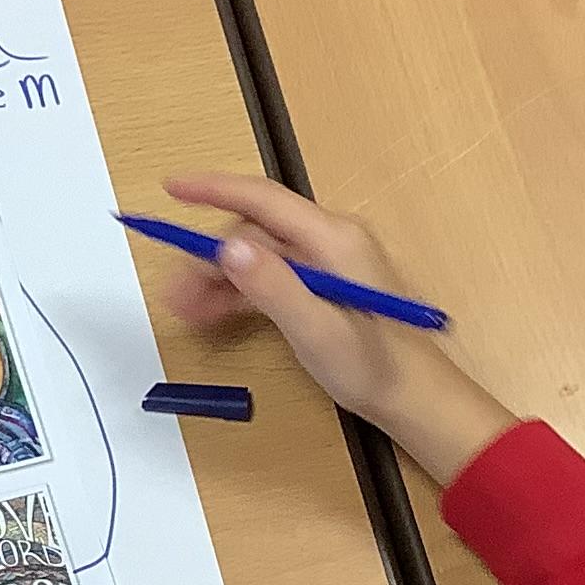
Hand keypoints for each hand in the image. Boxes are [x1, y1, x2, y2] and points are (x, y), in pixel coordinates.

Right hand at [152, 171, 513, 482]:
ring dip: (219, 278)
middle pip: (254, 232)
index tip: (172, 187)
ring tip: (186, 310)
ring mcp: (326, 262)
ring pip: (257, 256)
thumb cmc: (374, 368)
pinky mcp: (321, 285)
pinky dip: (240, 291)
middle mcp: (330, 241)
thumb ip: (274, 288)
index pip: (263, 200)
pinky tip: (214, 313)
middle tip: (174, 293)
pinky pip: (270, 276)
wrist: (412, 397)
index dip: (213, 189)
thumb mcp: (318, 331)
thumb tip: (229, 248)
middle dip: (209, 257)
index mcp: (334, 240)